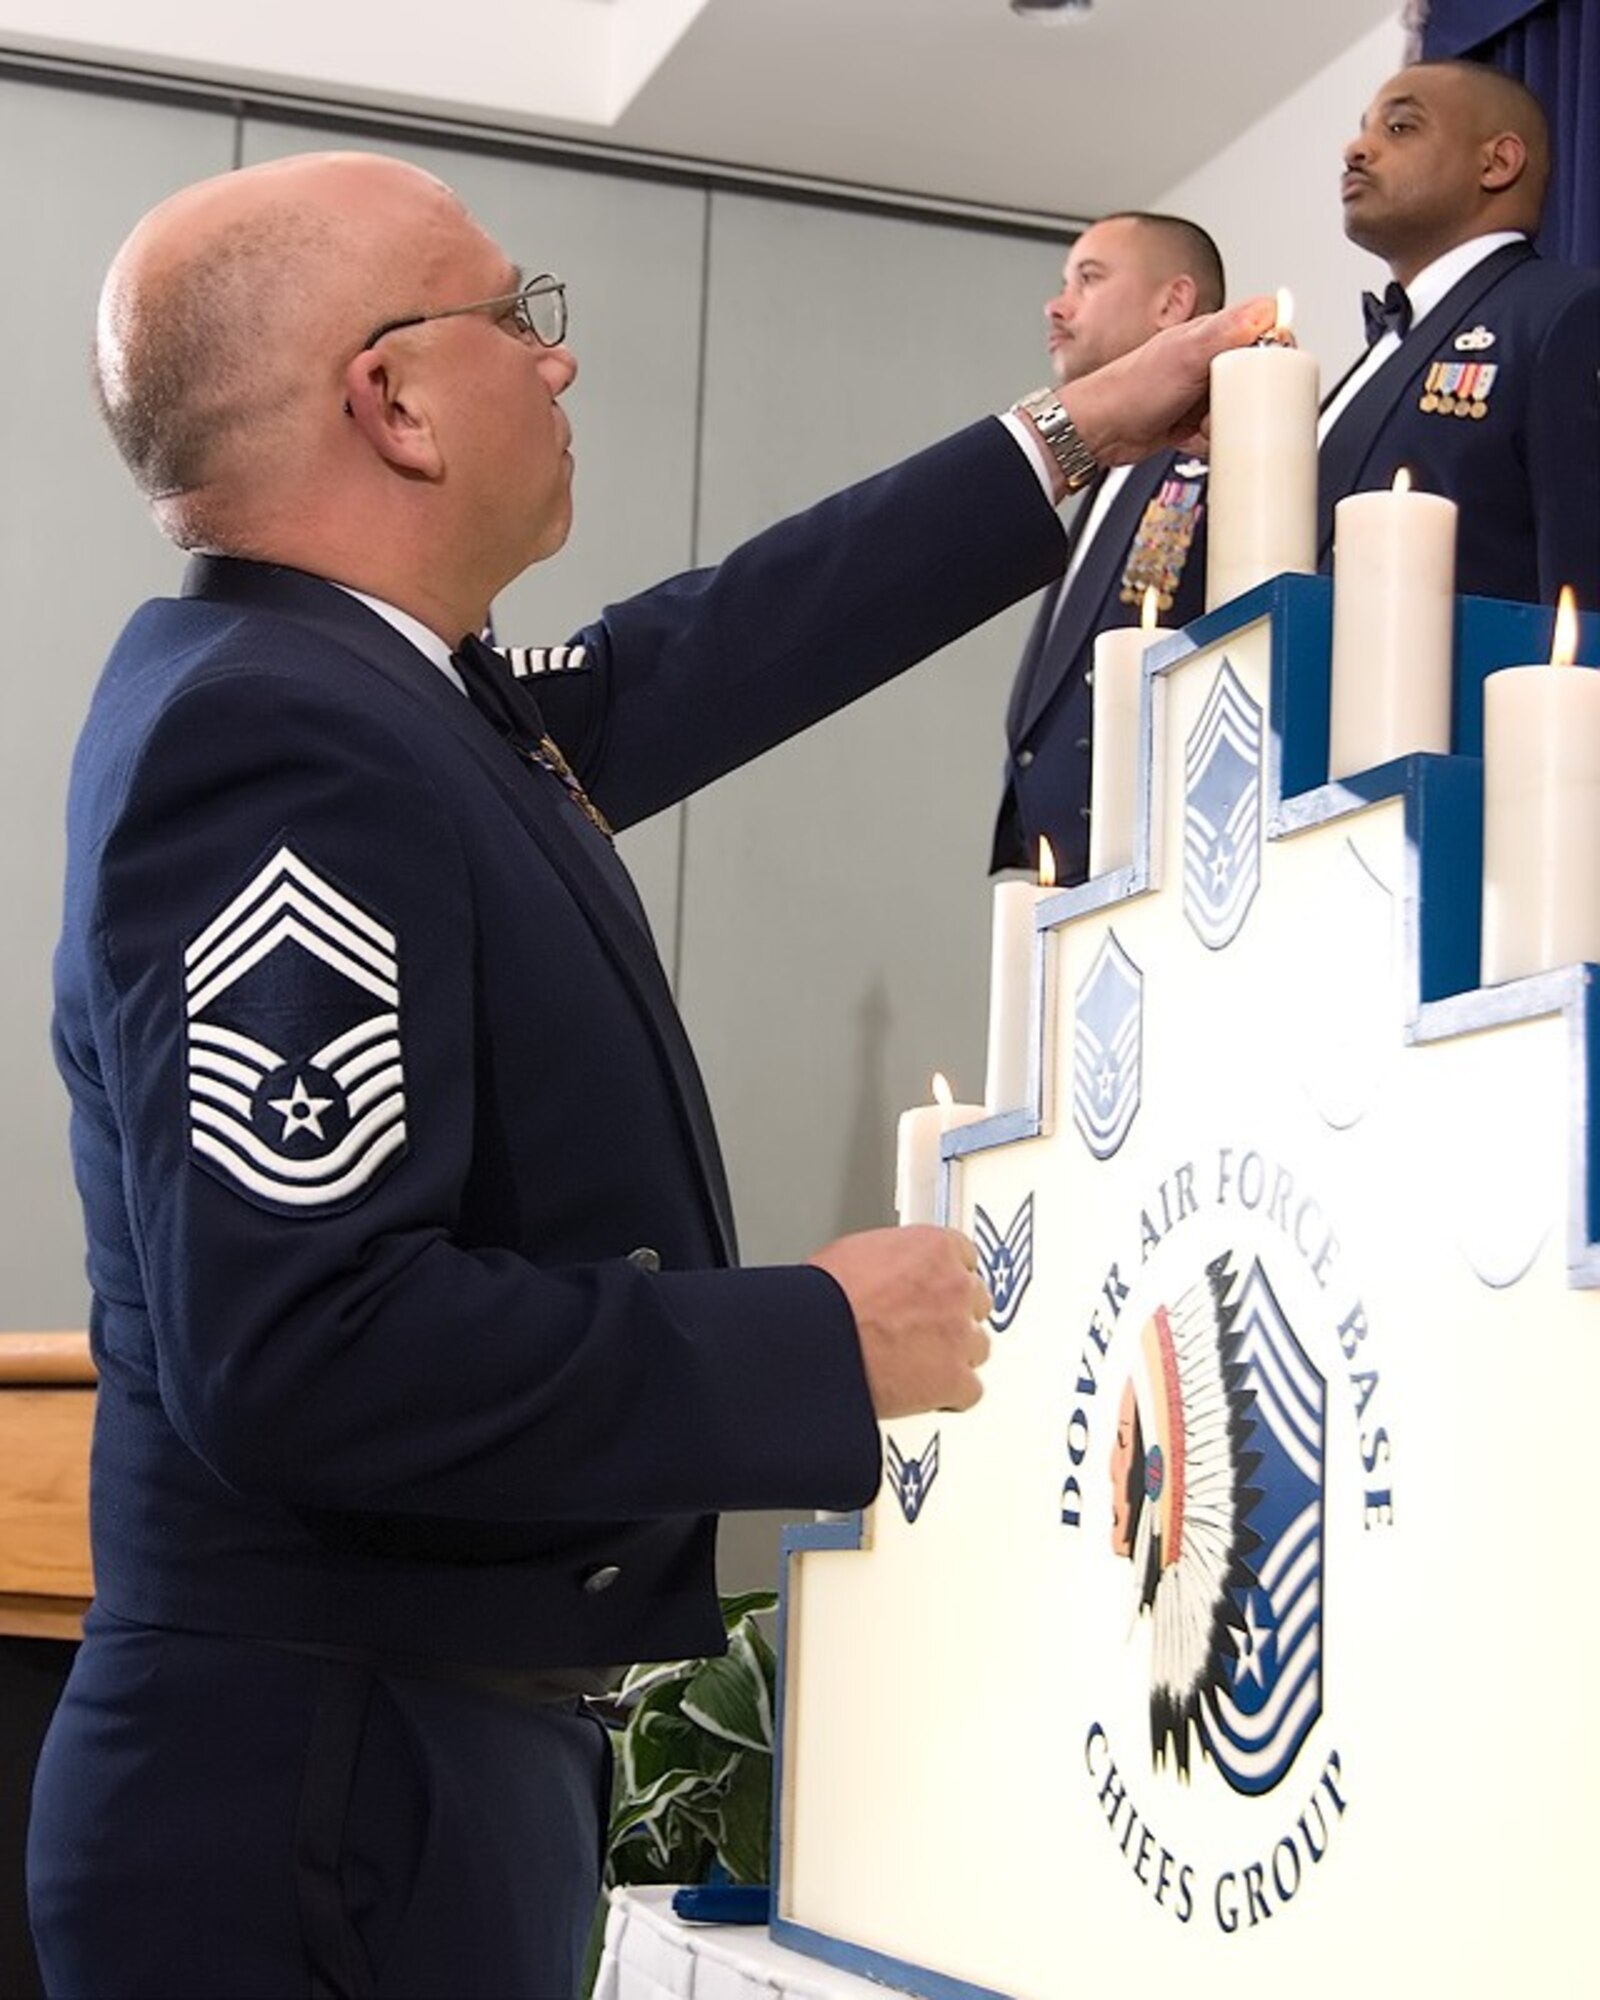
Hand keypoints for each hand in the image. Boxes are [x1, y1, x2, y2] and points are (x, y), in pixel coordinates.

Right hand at [807, 1225, 992, 1418]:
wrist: (817, 1341)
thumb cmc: (825, 1298)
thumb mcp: (856, 1253)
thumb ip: (891, 1262)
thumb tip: (884, 1274)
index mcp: (935, 1247)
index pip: (964, 1257)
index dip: (944, 1278)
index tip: (933, 1290)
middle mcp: (956, 1286)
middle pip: (975, 1302)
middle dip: (952, 1316)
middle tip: (921, 1329)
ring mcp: (960, 1334)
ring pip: (977, 1347)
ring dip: (954, 1355)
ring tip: (918, 1363)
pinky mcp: (956, 1379)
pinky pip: (969, 1391)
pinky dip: (950, 1396)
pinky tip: (924, 1393)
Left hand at [1061, 295, 1276, 464]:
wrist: (1099, 432)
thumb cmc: (1130, 389)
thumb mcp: (1184, 355)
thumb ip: (1226, 331)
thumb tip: (1267, 308)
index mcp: (1213, 332)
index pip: (1265, 329)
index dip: (1276, 350)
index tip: (1270, 372)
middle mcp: (1211, 358)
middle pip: (1258, 375)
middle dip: (1250, 399)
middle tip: (1228, 407)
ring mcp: (1203, 390)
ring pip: (1242, 407)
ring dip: (1230, 423)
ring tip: (1204, 426)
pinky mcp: (1196, 419)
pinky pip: (1223, 431)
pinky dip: (1214, 440)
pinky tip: (1196, 439)